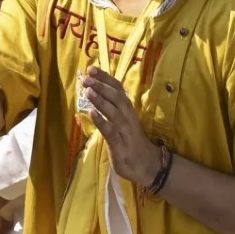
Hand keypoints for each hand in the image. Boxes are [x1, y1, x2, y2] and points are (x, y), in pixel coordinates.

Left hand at [83, 66, 160, 186]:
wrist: (147, 165)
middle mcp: (128, 117)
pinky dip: (102, 122)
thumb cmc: (131, 141)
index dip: (105, 78)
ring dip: (101, 100)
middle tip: (86, 77)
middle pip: (117, 97)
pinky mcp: (120, 146)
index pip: (118, 89)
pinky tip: (92, 113)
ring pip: (114, 112)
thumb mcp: (123, 121)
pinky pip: (111, 132)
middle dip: (101, 86)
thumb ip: (112, 108)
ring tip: (88, 90)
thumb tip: (97, 91)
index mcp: (128, 109)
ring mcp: (125, 131)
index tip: (91, 68)